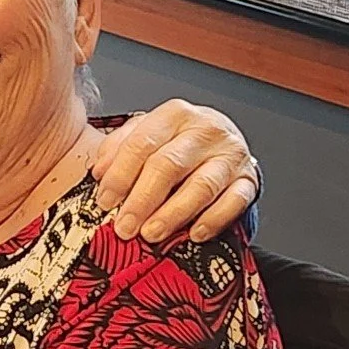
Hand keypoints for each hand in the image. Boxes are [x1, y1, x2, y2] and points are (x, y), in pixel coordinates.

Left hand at [91, 100, 257, 242]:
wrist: (225, 142)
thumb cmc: (180, 141)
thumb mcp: (147, 133)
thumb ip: (120, 148)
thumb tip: (100, 171)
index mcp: (174, 114)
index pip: (141, 143)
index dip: (120, 175)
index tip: (105, 201)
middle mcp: (205, 130)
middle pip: (168, 166)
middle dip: (142, 200)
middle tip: (125, 225)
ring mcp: (230, 155)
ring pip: (200, 186)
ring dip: (173, 214)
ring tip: (151, 233)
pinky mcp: (249, 179)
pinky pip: (233, 202)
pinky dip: (212, 220)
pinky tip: (194, 234)